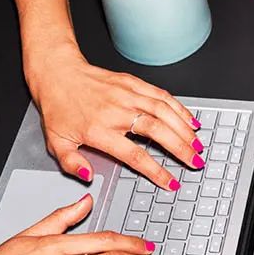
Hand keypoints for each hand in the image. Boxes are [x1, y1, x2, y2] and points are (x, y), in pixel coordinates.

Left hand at [25, 43, 201, 189]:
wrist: (58, 73)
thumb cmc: (58, 108)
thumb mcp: (56, 142)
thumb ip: (72, 164)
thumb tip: (89, 178)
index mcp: (99, 130)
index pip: (134, 155)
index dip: (156, 171)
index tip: (171, 181)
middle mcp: (117, 111)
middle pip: (157, 131)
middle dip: (181, 148)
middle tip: (195, 161)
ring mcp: (127, 94)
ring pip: (164, 112)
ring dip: (184, 129)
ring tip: (198, 144)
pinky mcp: (133, 82)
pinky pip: (161, 95)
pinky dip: (179, 108)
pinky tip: (189, 120)